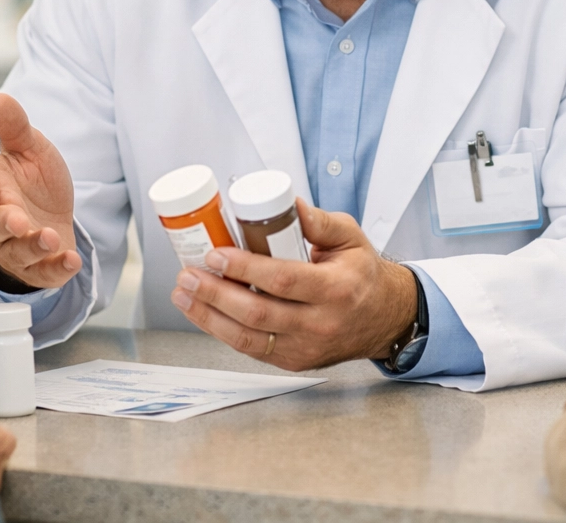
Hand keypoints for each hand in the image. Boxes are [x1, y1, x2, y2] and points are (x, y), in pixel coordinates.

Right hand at [0, 94, 82, 289]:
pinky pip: (43, 272)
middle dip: (4, 223)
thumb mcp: (29, 149)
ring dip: (32, 245)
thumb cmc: (33, 182)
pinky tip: (71, 260)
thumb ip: (14, 128)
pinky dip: (57, 268)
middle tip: (18, 220)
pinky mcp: (37, 268)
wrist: (54, 214)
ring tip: (49, 237)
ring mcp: (15, 248)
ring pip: (17, 251)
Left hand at [169, 199, 417, 370]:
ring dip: (208, 316)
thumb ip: (319, 221)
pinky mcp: (293, 361)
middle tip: (188, 274)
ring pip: (248, 338)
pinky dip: (221, 331)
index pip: (283, 280)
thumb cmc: (362, 275)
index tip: (216, 254)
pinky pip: (251, 349)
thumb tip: (289, 203)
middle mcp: (320, 324)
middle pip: (258, 313)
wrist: (383, 318)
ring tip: (183, 294)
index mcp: (336, 290)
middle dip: (215, 293)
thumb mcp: (350, 238)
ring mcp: (305, 348)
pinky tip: (202, 312)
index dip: (244, 269)